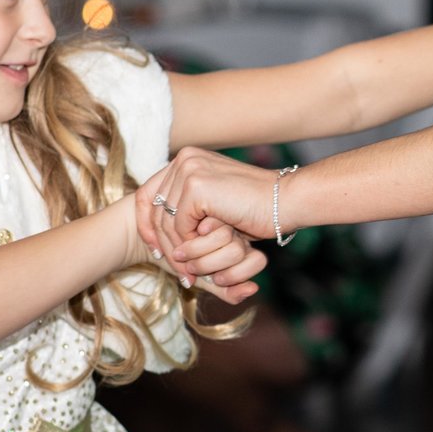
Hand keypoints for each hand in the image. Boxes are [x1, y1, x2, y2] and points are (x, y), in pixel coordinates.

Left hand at [132, 160, 274, 300]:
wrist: (285, 201)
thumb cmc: (256, 206)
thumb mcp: (215, 203)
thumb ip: (188, 208)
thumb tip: (155, 229)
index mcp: (186, 158)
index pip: (149, 193)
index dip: (147, 224)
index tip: (155, 249)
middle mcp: (184, 159)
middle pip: (154, 208)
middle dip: (161, 243)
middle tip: (173, 269)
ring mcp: (189, 170)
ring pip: (165, 220)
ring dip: (174, 251)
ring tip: (186, 273)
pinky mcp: (196, 187)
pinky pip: (179, 226)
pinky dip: (187, 247)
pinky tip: (196, 262)